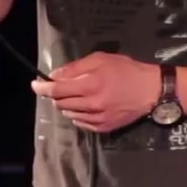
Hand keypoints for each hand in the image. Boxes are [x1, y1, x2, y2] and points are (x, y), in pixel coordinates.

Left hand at [30, 52, 160, 132]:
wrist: (152, 91)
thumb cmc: (128, 70)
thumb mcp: (102, 59)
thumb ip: (77, 67)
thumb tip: (55, 75)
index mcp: (91, 84)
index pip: (57, 89)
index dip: (43, 87)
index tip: (35, 85)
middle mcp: (91, 104)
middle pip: (61, 102)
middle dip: (57, 95)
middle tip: (65, 87)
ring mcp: (97, 118)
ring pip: (69, 113)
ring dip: (67, 104)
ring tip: (78, 96)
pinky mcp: (103, 127)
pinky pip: (81, 123)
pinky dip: (77, 114)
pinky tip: (86, 107)